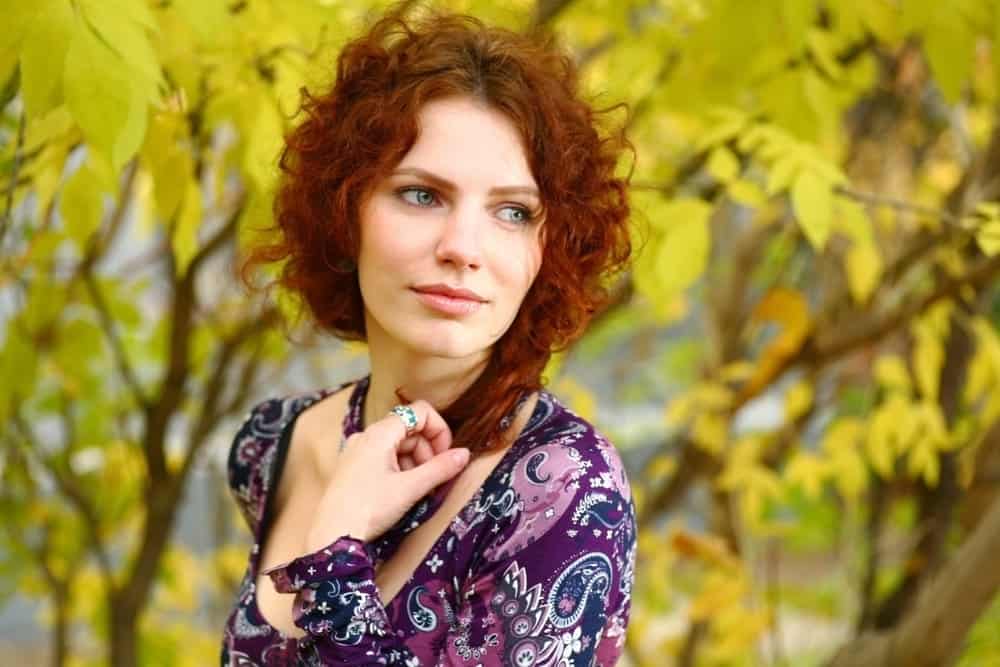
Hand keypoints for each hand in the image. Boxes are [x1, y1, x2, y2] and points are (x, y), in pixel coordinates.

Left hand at [304, 400, 469, 551]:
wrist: (331, 537)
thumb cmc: (368, 509)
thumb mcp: (410, 489)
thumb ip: (440, 469)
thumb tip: (465, 454)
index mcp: (379, 433)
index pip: (419, 412)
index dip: (439, 430)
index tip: (446, 456)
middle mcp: (366, 436)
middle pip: (409, 430)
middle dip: (428, 452)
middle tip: (433, 480)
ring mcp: (357, 452)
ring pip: (398, 446)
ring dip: (415, 463)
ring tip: (418, 490)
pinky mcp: (352, 468)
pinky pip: (384, 458)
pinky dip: (400, 470)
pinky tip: (402, 492)